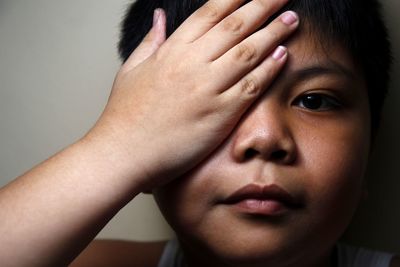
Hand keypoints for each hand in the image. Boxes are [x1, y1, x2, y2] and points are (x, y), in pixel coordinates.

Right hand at [87, 0, 298, 190]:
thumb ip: (150, 40)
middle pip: (236, 26)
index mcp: (171, 50)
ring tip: (291, 20)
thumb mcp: (131, 69)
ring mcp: (207, 88)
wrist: (123, 153)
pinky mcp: (219, 115)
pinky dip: (269, 69)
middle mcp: (191, 63)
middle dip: (264, 6)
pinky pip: (251, 86)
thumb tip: (160, 16)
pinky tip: (282, 56)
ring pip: (249, 52)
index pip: (210, 13)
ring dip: (274, 33)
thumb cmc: (124, 115)